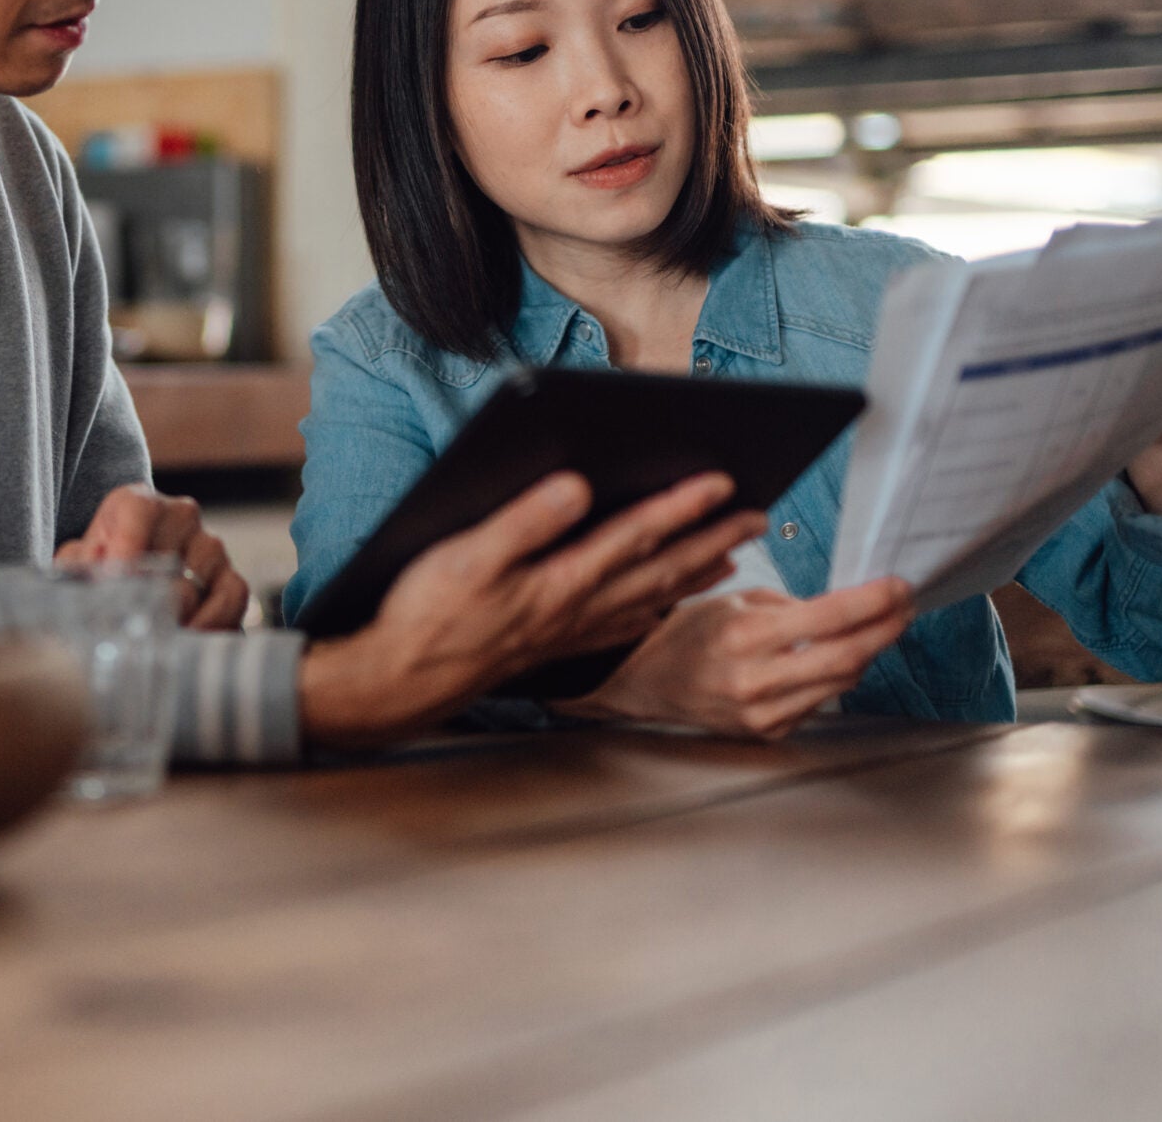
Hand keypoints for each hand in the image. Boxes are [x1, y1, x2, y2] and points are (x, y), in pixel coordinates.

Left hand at [56, 484, 251, 629]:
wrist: (135, 588)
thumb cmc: (103, 573)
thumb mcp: (81, 565)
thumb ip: (79, 567)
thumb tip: (93, 582)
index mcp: (138, 503)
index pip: (139, 512)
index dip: (126, 547)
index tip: (113, 582)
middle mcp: (181, 516)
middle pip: (166, 560)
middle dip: (142, 601)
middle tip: (121, 629)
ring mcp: (211, 547)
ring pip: (193, 588)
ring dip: (168, 621)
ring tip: (146, 643)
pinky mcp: (233, 580)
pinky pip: (231, 602)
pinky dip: (208, 627)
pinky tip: (184, 643)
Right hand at [298, 471, 761, 750]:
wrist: (402, 680)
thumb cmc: (428, 615)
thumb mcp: (466, 556)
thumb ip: (525, 521)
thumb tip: (577, 485)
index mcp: (561, 580)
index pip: (636, 535)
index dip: (682, 506)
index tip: (725, 481)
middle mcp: (577, 606)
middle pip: (660, 566)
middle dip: (714, 538)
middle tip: (759, 515)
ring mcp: (570, 630)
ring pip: (650, 596)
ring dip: (697, 572)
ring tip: (734, 554)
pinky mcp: (556, 643)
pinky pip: (623, 625)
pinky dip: (654, 610)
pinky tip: (664, 606)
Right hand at [561, 577, 914, 740]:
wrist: (645, 683)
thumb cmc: (687, 635)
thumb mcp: (732, 602)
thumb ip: (788, 606)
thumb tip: (844, 607)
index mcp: (745, 636)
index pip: (830, 618)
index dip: (874, 601)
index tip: (899, 587)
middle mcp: (757, 679)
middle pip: (848, 656)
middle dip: (886, 628)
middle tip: (904, 607)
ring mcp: (765, 712)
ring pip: (842, 682)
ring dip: (868, 652)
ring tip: (879, 627)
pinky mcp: (769, 732)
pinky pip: (820, 701)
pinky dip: (836, 676)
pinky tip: (838, 657)